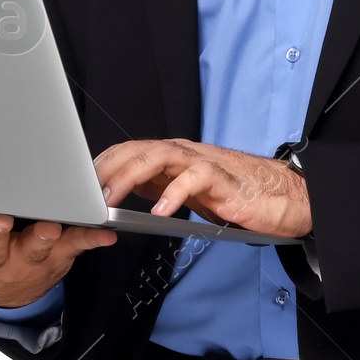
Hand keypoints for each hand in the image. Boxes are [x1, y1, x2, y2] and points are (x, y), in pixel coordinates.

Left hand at [92, 139, 311, 238]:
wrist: (280, 198)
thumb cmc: (233, 195)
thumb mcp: (185, 193)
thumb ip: (157, 186)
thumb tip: (119, 192)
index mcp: (173, 157)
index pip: (130, 150)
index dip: (103, 163)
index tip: (79, 182)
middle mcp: (185, 154)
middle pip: (140, 149)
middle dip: (109, 168)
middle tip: (87, 191)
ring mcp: (204, 163)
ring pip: (161, 156)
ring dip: (132, 175)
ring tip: (112, 198)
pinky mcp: (223, 180)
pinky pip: (195, 179)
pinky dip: (175, 193)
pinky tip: (160, 210)